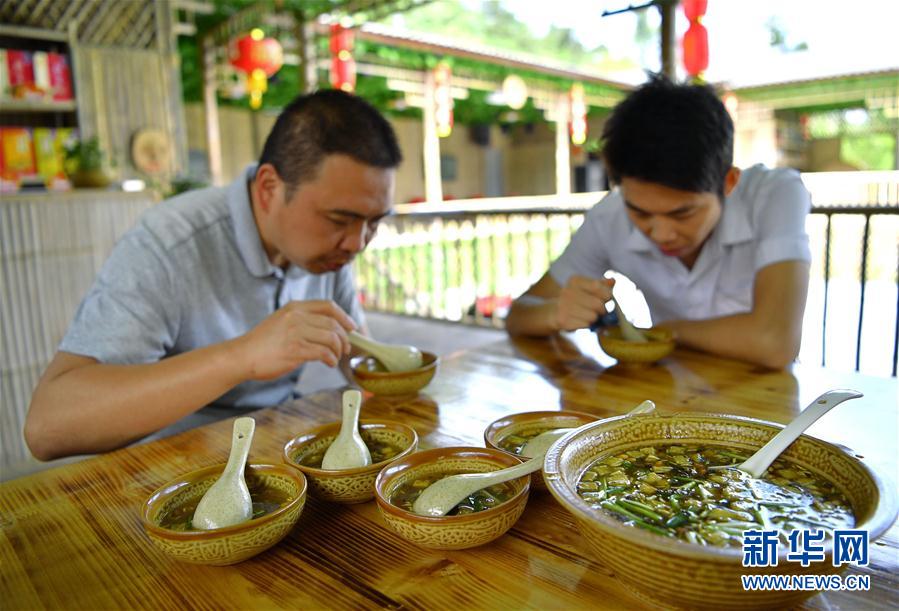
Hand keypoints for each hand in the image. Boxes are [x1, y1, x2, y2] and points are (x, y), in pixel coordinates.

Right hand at [235, 300, 356, 379]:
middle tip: (345, 348)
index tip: (351, 327)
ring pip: (331, 338)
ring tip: (335, 357)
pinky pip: (323, 352)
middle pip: (333, 323)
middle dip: (344, 337)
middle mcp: (296, 317)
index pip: (328, 306)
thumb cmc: (262, 343)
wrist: (242, 356)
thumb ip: (302, 321)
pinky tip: (329, 363)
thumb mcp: (282, 321)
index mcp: (295, 307)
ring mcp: (296, 332)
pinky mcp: (295, 349)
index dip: (344, 316)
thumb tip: (329, 331)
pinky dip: (331, 359)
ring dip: (338, 349)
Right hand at [555, 276, 613, 331]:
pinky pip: (586, 325)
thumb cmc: (576, 299)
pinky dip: (587, 325)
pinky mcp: (562, 320)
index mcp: (575, 281)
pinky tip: (580, 321)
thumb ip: (602, 285)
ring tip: (587, 316)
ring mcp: (563, 306)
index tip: (606, 299)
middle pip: (598, 304)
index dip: (607, 295)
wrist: (554, 312)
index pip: (598, 286)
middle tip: (598, 311)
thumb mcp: (588, 289)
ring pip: (593, 317)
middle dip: (602, 310)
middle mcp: (567, 291)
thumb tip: (613, 281)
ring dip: (594, 319)